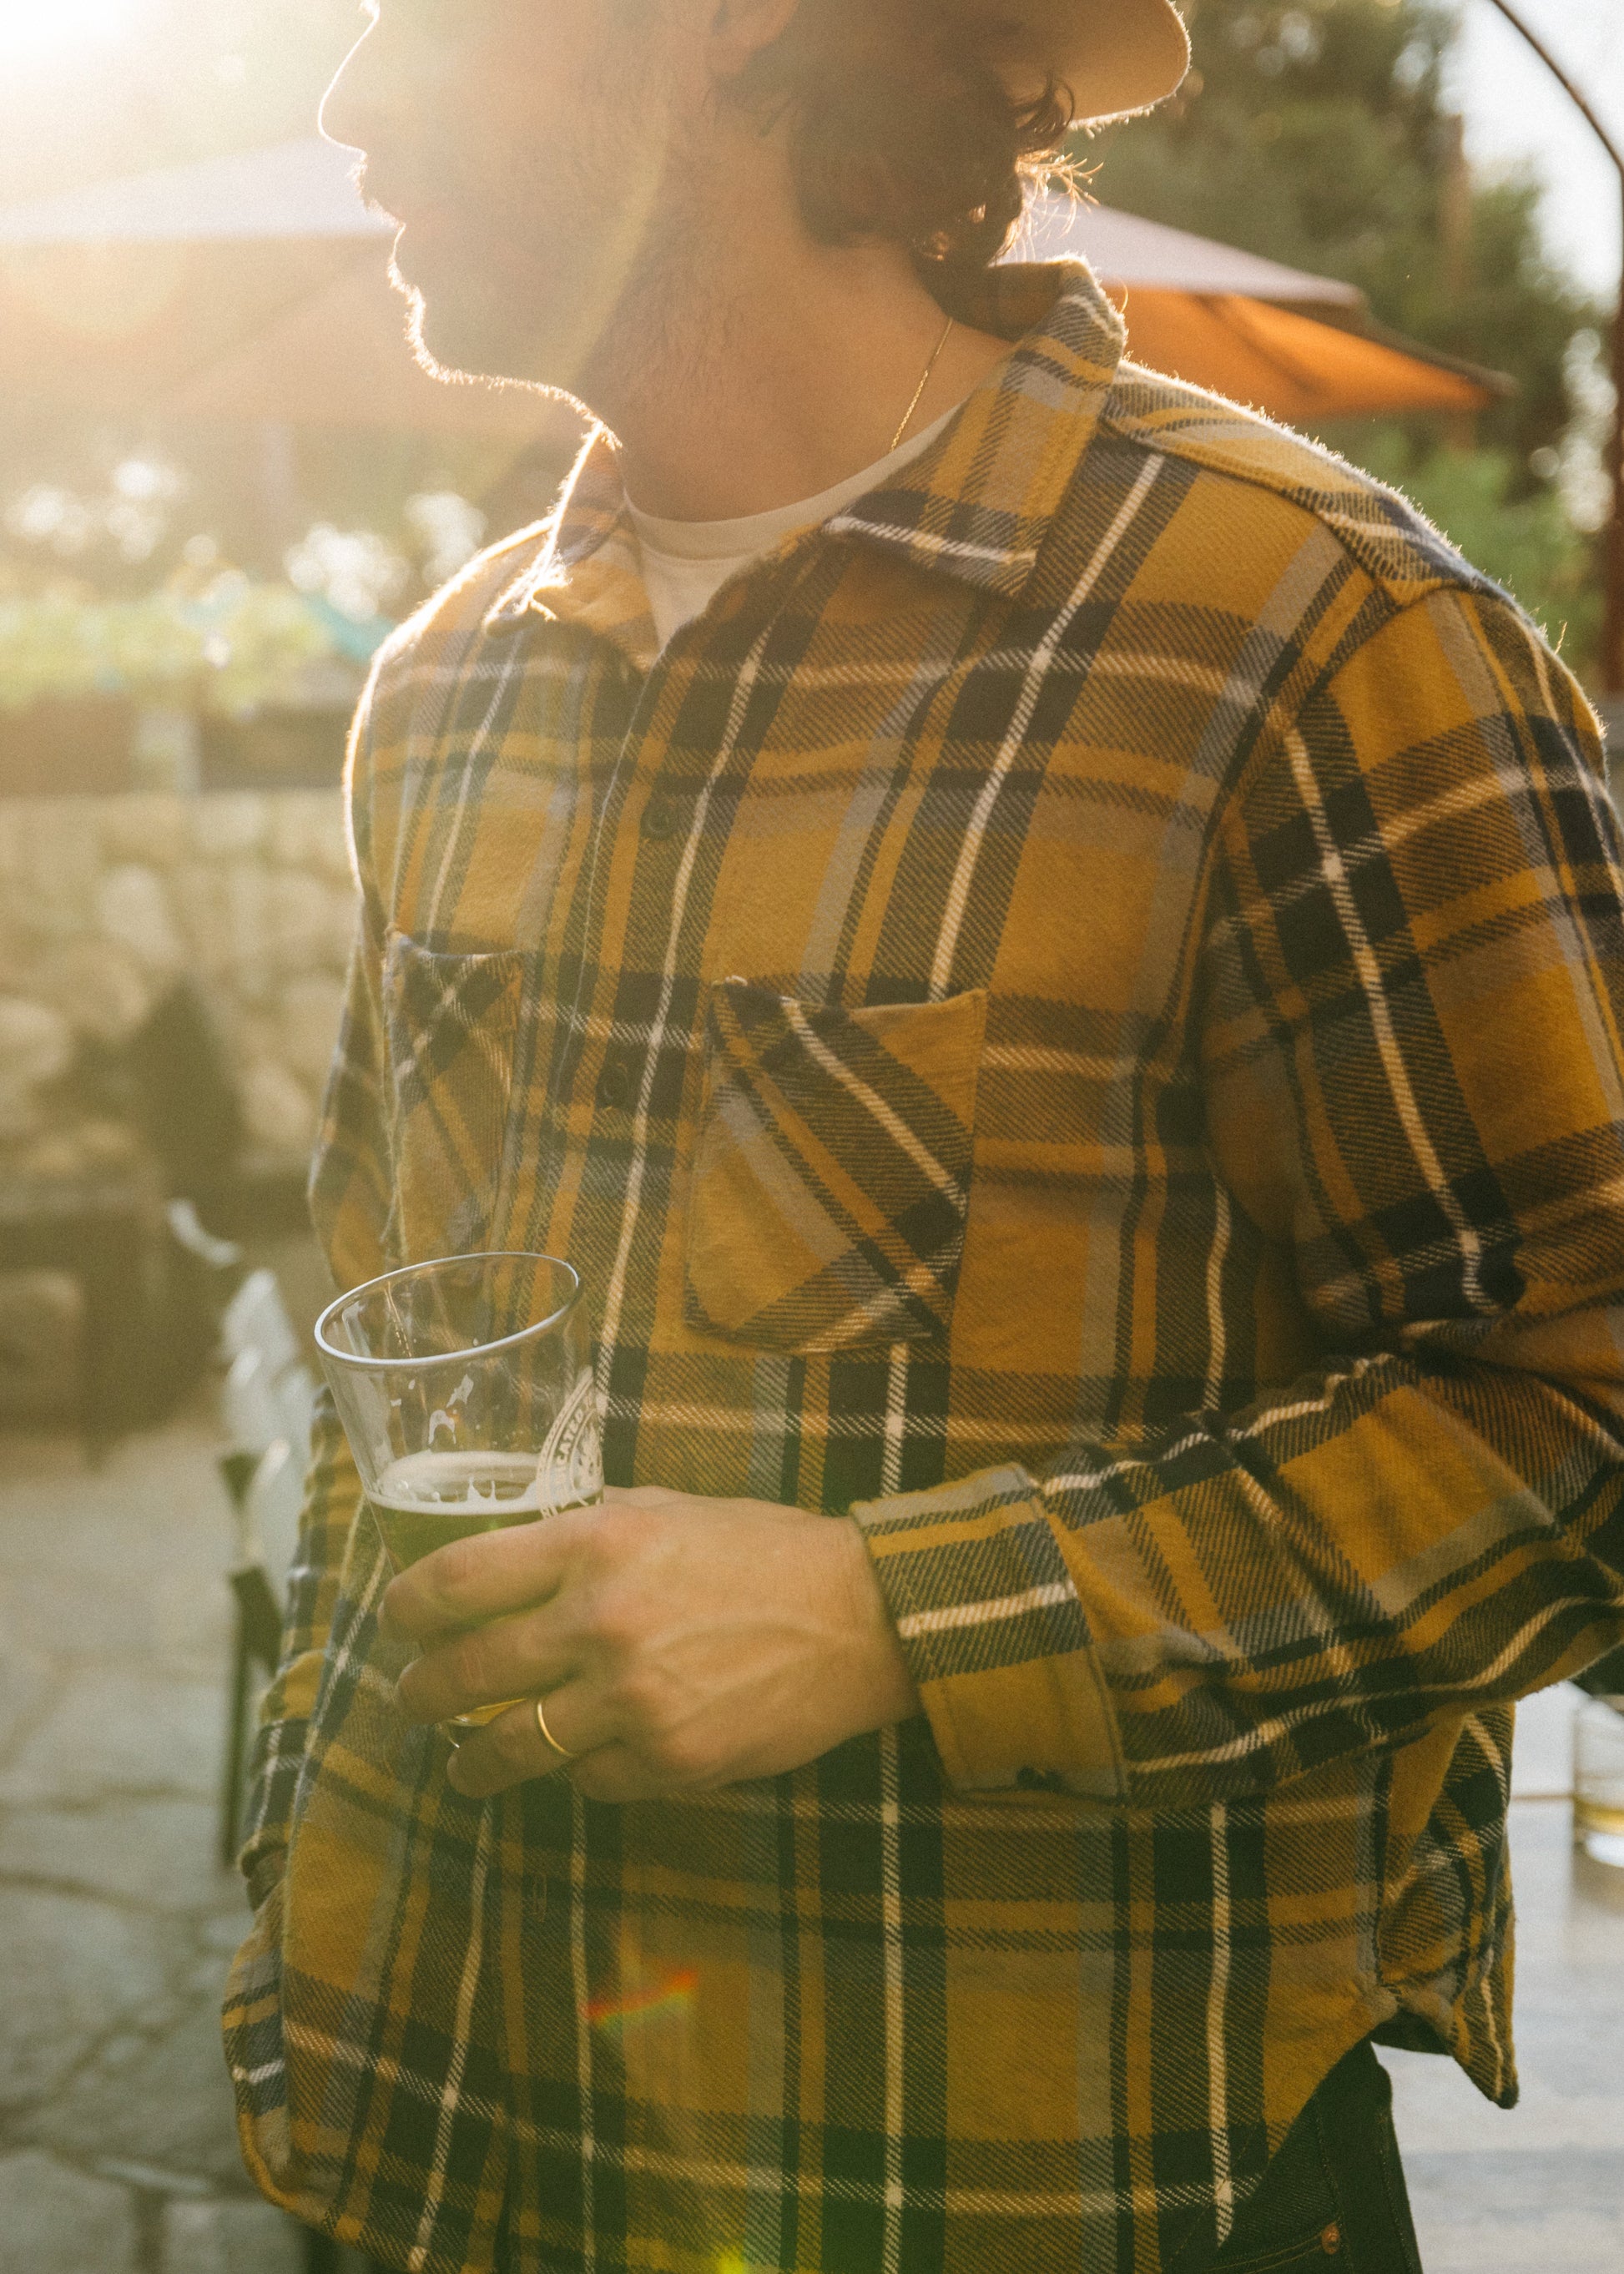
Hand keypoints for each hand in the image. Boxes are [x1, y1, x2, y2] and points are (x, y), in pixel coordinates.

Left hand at [379, 1485, 921, 1801]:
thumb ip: (584, 1528)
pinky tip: (574, 1761)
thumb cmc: (762, 1550)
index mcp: (596, 1545)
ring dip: (474, 1759)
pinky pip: (588, 1780)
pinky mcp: (668, 1761)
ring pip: (513, 1746)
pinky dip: (574, 1772)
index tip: (396, 1621)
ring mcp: (633, 1701)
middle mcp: (602, 1622)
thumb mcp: (665, 1510)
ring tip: (465, 1762)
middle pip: (467, 1671)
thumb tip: (510, 1546)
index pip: (459, 1580)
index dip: (408, 1606)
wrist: (859, 1617)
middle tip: (411, 1697)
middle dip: (422, 1692)